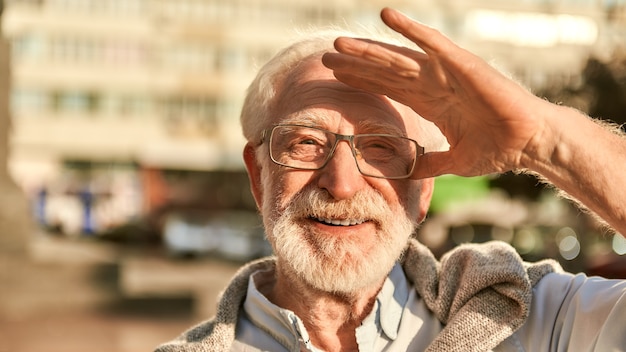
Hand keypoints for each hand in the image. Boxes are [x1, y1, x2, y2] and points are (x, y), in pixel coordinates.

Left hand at [321, 8, 553, 178]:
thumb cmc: (497, 149)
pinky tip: (386, 16)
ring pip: (398, 57)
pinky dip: (409, 29)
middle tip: (326, 57)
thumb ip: (429, 164)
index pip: (387, 88)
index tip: (335, 77)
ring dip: (369, 49)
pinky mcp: (462, 65)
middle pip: (385, 71)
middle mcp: (433, 83)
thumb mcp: (454, 161)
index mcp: (430, 102)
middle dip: (356, 64)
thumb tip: (409, 172)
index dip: (361, 81)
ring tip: (340, 43)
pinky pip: (431, 43)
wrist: (528, 144)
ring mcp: (445, 72)